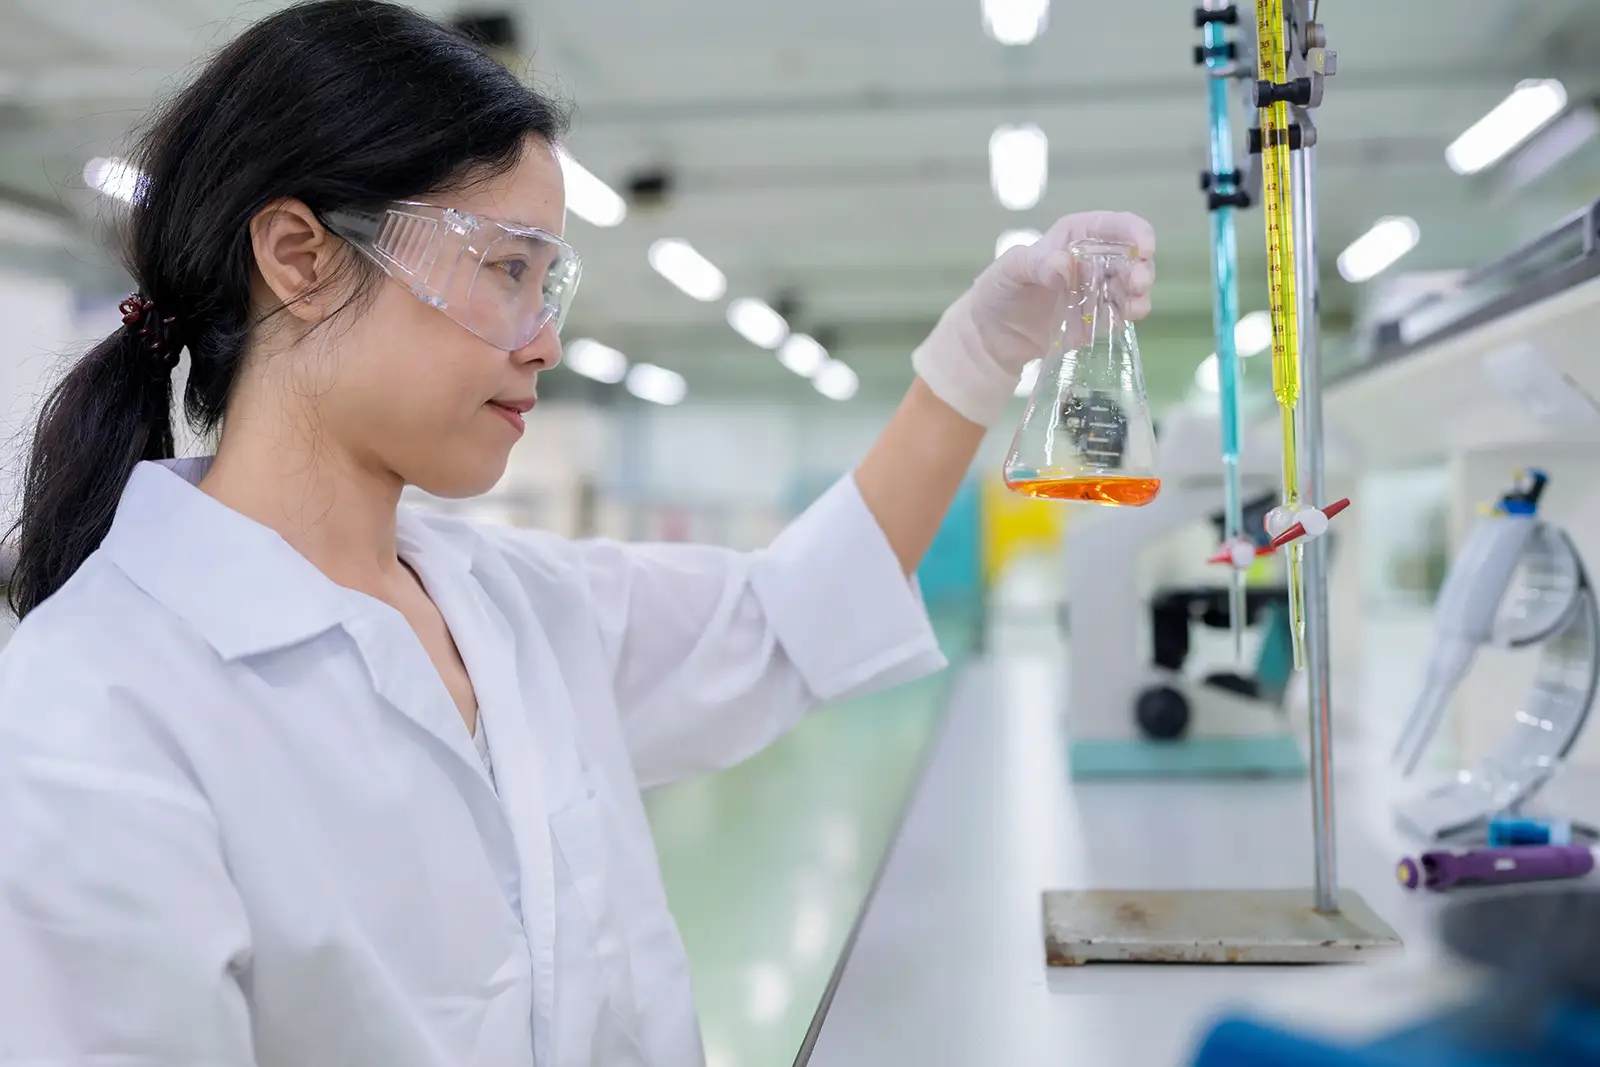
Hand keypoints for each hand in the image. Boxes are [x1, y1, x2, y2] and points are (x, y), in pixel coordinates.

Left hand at [911, 211, 1156, 427]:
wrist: (991, 335)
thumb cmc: (998, 290)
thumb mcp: (1009, 269)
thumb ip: (1036, 263)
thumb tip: (1065, 265)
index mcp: (1075, 237)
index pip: (1112, 226)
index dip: (1134, 231)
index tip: (1144, 247)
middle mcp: (1093, 260)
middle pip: (1130, 257)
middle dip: (1141, 267)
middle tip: (1138, 282)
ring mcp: (1098, 290)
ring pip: (1131, 286)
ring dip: (1139, 293)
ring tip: (1135, 306)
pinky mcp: (1097, 320)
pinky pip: (1120, 313)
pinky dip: (1128, 314)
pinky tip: (1125, 318)